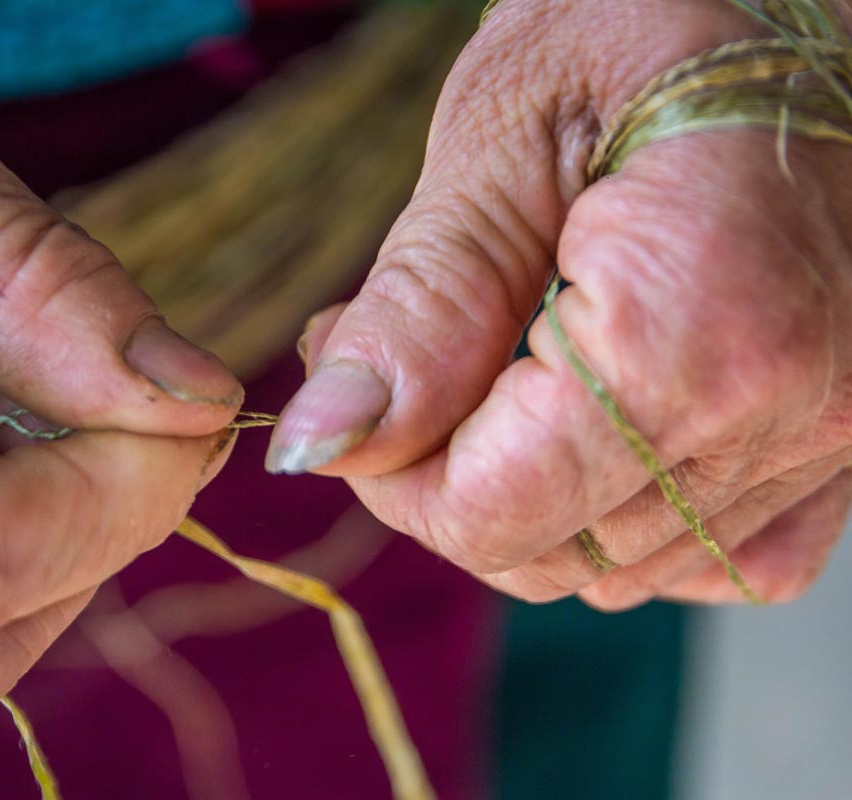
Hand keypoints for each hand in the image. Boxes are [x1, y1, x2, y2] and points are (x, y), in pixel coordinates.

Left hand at [267, 0, 851, 607]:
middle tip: (400, 344)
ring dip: (519, 489)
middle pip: (547, 549)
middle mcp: (791, 408)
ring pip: (616, 567)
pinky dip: (620, 514)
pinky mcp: (842, 446)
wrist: (786, 10)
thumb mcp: (507, 131)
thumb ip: (422, 303)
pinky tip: (587, 418)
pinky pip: (710, 556)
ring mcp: (833, 438)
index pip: (491, 509)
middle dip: (437, 468)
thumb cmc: (650, 21)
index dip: (389, 467)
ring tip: (486, 356)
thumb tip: (321, 444)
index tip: (350, 367)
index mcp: (702, 321)